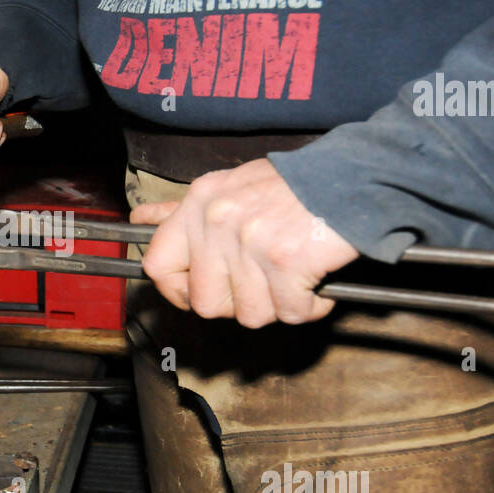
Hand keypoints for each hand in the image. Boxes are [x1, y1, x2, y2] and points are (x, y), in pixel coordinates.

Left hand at [130, 159, 359, 327]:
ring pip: (251, 315)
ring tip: (293, 275)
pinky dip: (310, 306)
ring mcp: (250, 243)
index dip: (176, 291)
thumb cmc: (294, 185)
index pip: (157, 265)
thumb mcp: (228, 186)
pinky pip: (291, 313)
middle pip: (206, 303)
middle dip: (238, 303)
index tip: (197, 294)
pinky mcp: (286, 262)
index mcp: (199, 204)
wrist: (353, 177)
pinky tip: (315, 279)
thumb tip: (140, 220)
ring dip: (278, 305)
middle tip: (263, 283)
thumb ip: (184, 211)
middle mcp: (218, 222)